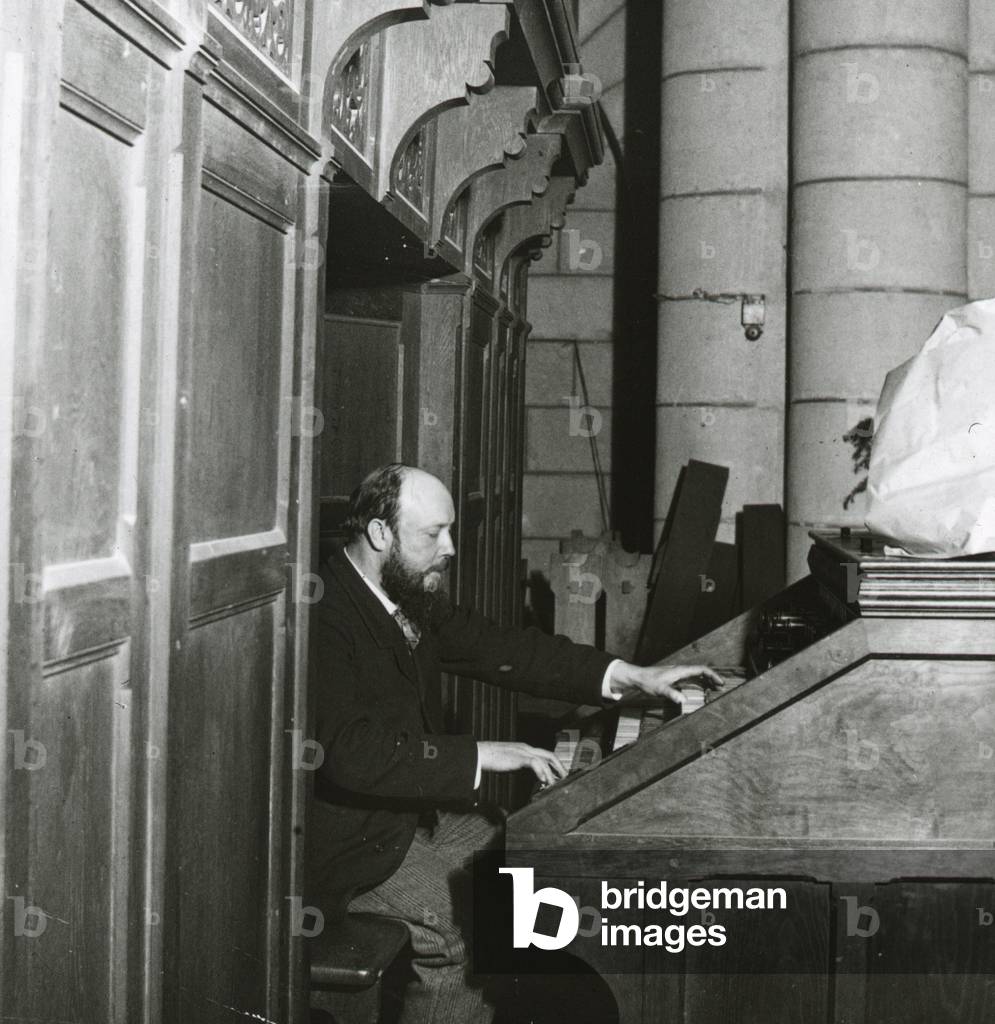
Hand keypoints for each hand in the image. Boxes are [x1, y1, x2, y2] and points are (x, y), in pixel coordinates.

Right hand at [477, 741, 566, 787]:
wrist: (480, 753)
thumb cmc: (491, 759)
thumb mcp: (509, 762)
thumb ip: (518, 767)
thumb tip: (524, 776)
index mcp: (524, 749)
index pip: (544, 755)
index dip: (553, 765)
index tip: (558, 775)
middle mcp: (526, 748)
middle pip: (550, 755)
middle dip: (559, 767)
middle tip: (565, 779)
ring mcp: (524, 751)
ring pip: (545, 760)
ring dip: (552, 773)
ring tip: (555, 784)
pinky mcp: (519, 757)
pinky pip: (535, 763)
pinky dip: (542, 772)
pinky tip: (543, 781)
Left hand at [607, 662, 723, 704]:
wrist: (638, 677)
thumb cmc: (648, 681)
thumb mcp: (659, 689)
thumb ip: (671, 694)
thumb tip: (683, 700)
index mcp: (680, 670)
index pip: (701, 669)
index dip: (712, 675)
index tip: (721, 683)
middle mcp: (681, 670)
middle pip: (701, 672)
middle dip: (712, 678)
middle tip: (721, 688)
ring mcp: (678, 674)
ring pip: (696, 675)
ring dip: (707, 681)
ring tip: (715, 689)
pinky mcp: (674, 678)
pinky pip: (691, 679)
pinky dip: (699, 683)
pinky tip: (701, 689)